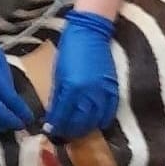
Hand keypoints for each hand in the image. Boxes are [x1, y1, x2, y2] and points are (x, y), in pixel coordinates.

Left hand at [45, 11, 118, 140]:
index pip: (63, 116)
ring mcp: (103, 90)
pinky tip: (98, 122)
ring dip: (86, 127)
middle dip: (70, 130)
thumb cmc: (70, 49)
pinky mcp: (113, 86)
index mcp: (71, 87)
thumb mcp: (58, 73)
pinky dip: (104, 119)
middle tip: (64, 134)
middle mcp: (88, 92)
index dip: (56, 126)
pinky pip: (111, 109)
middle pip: (80, 121)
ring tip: (79, 130)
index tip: (51, 131)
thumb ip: (58, 95)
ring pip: (96, 119)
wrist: (91, 32)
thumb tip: (55, 114)